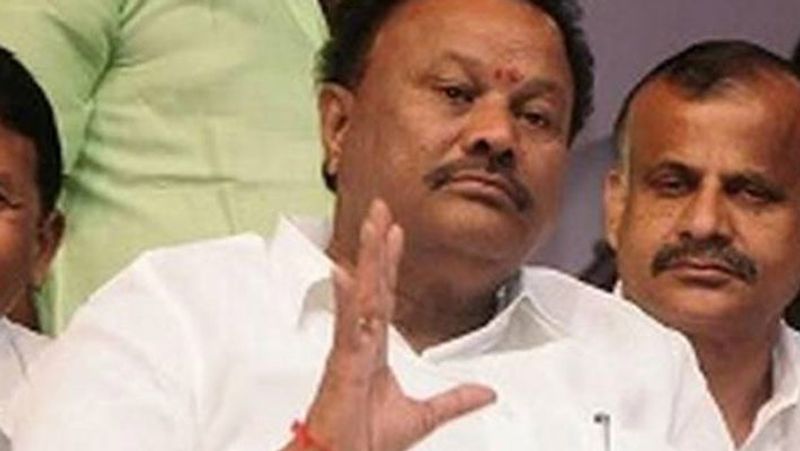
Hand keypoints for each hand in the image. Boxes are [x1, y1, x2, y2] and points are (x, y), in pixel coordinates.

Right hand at [287, 199, 495, 450]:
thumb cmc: (364, 441)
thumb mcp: (422, 416)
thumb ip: (454, 401)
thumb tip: (485, 393)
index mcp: (373, 349)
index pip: (384, 296)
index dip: (390, 263)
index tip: (396, 232)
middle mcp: (360, 342)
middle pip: (372, 285)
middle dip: (377, 246)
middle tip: (381, 209)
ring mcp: (349, 350)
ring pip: (361, 296)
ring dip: (368, 259)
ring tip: (373, 226)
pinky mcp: (341, 365)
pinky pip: (347, 327)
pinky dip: (347, 300)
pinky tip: (347, 273)